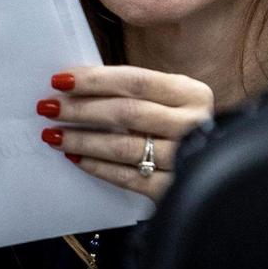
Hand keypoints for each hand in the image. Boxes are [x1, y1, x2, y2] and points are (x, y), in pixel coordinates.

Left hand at [35, 65, 213, 200]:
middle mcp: (193, 123)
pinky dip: (97, 166)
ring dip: (83, 139)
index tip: (61, 80)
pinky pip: (127, 177)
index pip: (135, 81)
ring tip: (55, 135)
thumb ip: (135, 91)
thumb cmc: (179, 124)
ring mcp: (185, 158)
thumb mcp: (171, 98)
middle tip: (49, 107)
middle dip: (81, 109)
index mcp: (192, 93)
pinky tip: (76, 158)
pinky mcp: (173, 189)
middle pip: (127, 113)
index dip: (94, 80)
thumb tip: (77, 84)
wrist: (217, 167)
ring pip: (124, 147)